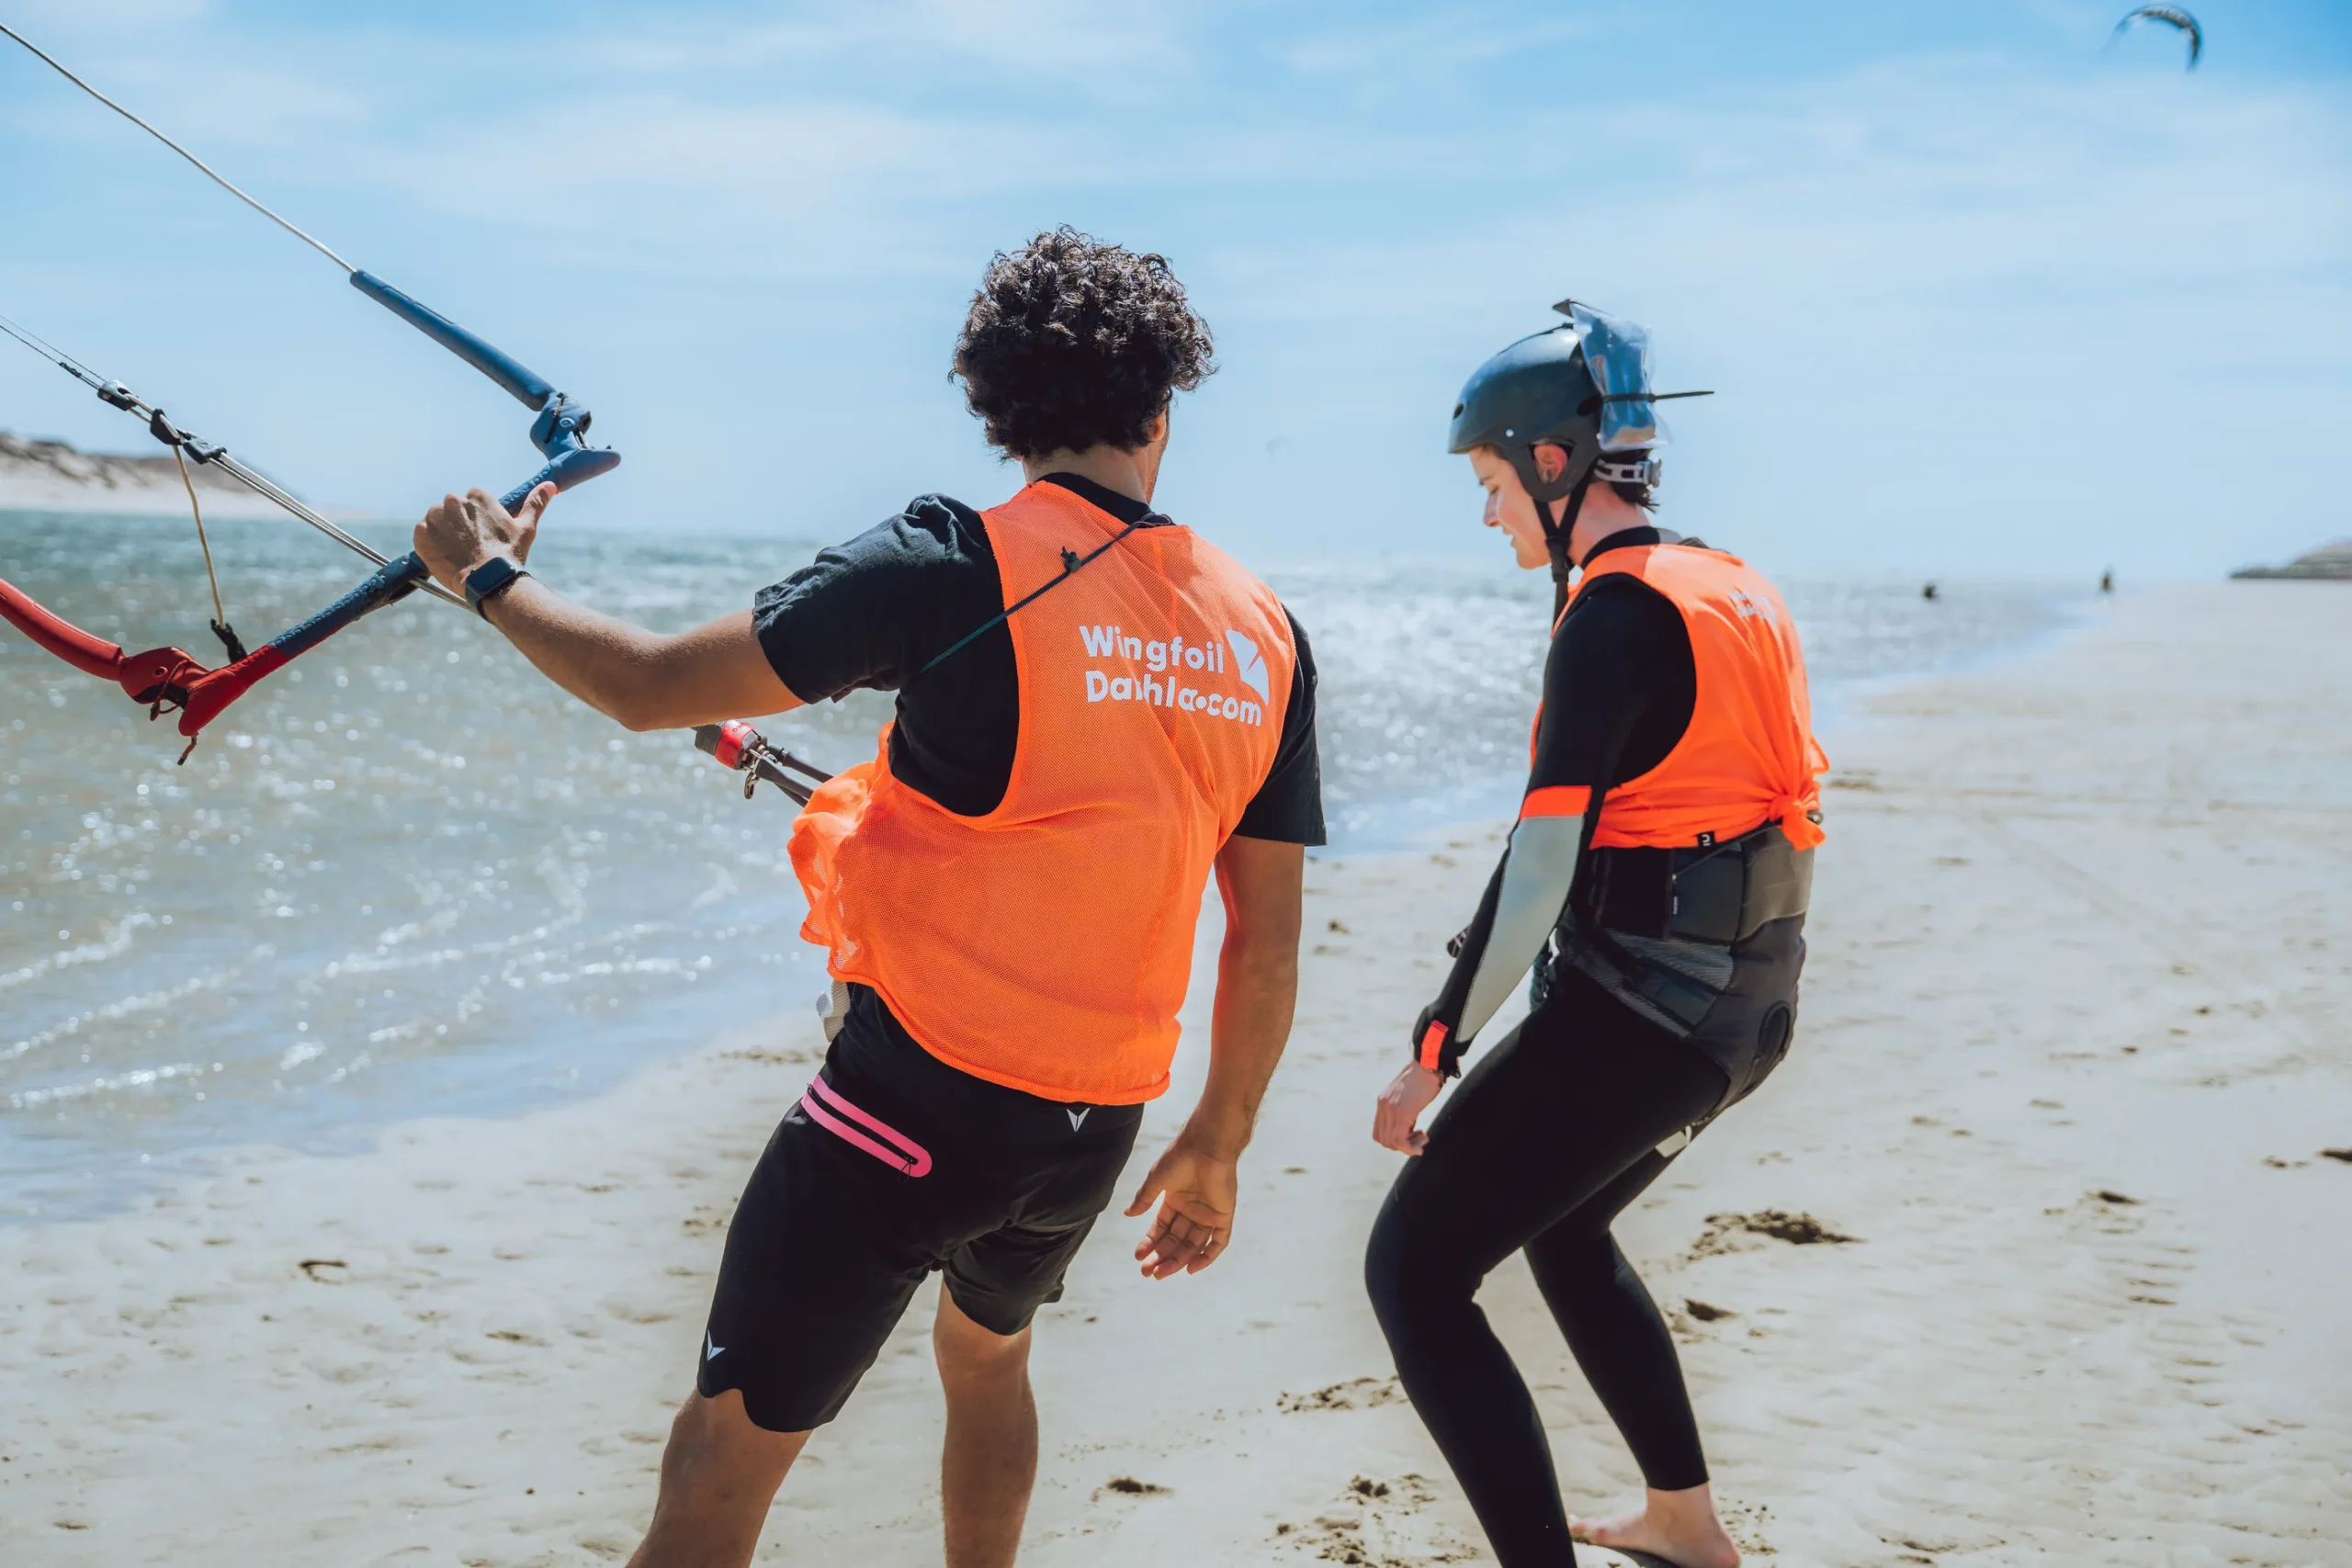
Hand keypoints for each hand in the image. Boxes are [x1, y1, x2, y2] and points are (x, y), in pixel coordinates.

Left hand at [414, 482, 555, 593]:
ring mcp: (435, 517)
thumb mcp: (526, 527)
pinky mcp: (422, 534)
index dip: (477, 520)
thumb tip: (550, 486)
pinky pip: (421, 534)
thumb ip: (535, 503)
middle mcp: (453, 501)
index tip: (482, 535)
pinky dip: (429, 543)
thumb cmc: (509, 555)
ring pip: (436, 521)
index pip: (472, 502)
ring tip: (457, 552)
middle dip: (459, 525)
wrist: (490, 581)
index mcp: (477, 496)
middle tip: (470, 546)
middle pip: (452, 510)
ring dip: (443, 533)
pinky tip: (444, 555)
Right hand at [1124, 1133, 1237, 1278]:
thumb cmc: (1180, 1157)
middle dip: (1161, 1256)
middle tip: (1148, 1272)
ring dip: (1179, 1260)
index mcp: (1175, 1201)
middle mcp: (1191, 1210)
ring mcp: (1208, 1214)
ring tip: (1162, 1272)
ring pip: (1193, 1245)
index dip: (1150, 1243)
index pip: (1161, 1229)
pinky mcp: (1224, 1215)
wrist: (1205, 1145)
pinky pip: (1218, 1241)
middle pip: (1176, 1240)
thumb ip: (1144, 1198)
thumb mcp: (1156, 1180)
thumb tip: (1127, 1214)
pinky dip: (1207, 1257)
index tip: (1138, 1256)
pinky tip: (1191, 1268)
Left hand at [1373, 1062, 1443, 1154]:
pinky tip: (1424, 1139)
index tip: (1411, 1136)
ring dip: (1408, 1147)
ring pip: (1391, 1142)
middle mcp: (1383, 1106)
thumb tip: (1409, 1127)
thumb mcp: (1407, 1094)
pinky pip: (1400, 1140)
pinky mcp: (1401, 1113)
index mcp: (1383, 1101)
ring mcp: (1390, 1110)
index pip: (1379, 1132)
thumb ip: (1403, 1108)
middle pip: (1383, 1140)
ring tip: (1423, 1138)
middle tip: (1419, 1139)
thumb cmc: (1424, 1077)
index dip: (1393, 1140)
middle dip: (1401, 1146)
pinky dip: (1411, 1147)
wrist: (1429, 1064)